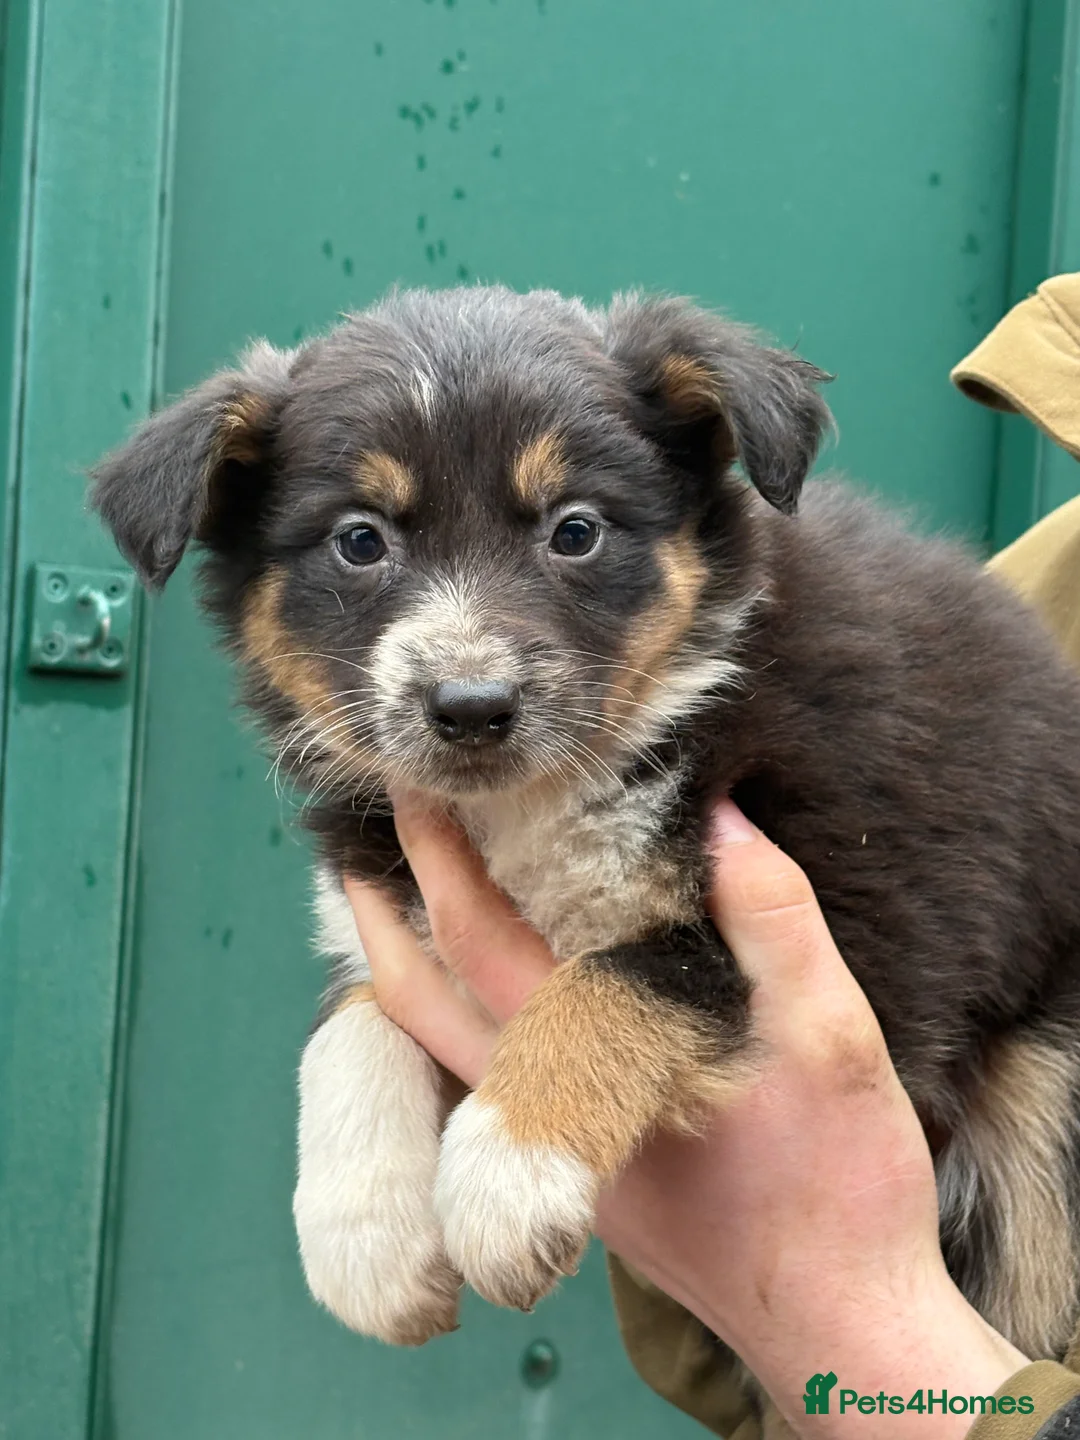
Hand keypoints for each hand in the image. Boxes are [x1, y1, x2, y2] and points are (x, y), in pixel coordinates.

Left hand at [346, 797, 1026, 1437]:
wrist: (840, 1330)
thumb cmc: (840, 1190)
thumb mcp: (835, 1038)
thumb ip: (774, 921)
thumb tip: (719, 818)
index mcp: (592, 1064)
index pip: (481, 942)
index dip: (436, 860)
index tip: (413, 792)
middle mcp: (546, 1114)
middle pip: (422, 1002)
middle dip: (384, 913)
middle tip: (358, 837)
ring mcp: (552, 1155)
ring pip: (440, 1050)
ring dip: (403, 969)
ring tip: (388, 901)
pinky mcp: (575, 1180)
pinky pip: (479, 1081)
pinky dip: (452, 1015)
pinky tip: (480, 986)